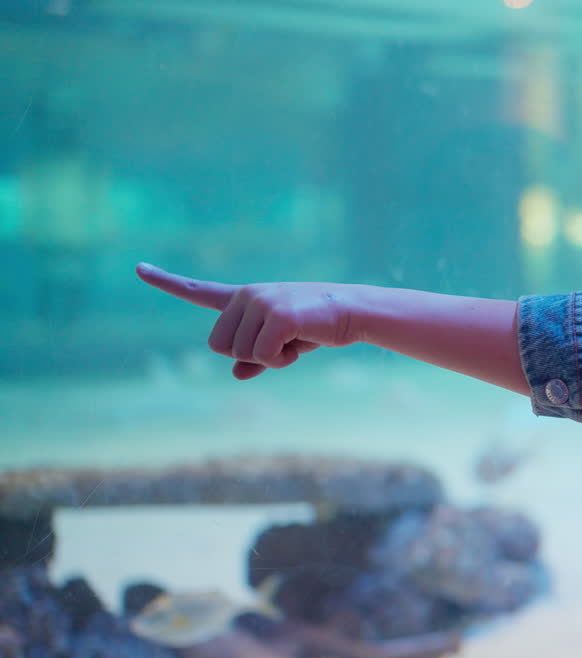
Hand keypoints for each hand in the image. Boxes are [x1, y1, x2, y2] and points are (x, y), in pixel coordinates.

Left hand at [135, 263, 359, 379]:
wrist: (352, 312)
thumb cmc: (319, 326)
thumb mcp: (284, 344)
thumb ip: (256, 359)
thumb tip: (237, 373)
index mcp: (244, 298)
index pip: (198, 291)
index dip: (167, 282)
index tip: (138, 269)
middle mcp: (247, 295)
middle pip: (218, 346)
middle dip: (248, 355)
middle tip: (283, 343)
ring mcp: (260, 302)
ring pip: (239, 354)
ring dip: (270, 358)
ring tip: (296, 339)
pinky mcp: (276, 315)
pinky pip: (262, 356)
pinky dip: (282, 360)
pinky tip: (301, 342)